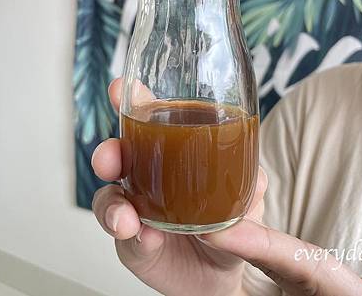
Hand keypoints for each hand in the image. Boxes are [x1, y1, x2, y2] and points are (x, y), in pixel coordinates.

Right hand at [92, 78, 361, 295]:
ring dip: (112, 201)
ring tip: (125, 218)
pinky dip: (127, 231)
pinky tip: (143, 236)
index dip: (136, 101)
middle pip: (121, 152)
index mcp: (180, 150)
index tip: (121, 88)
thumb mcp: (250, 200)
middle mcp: (152, 172)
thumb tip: (250, 187)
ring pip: (111, 193)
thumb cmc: (234, 224)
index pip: (155, 118)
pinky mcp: (132, 238)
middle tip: (110, 159)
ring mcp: (138, 203)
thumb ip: (250, 190)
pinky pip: (121, 229)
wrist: (222, 272)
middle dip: (110, 152)